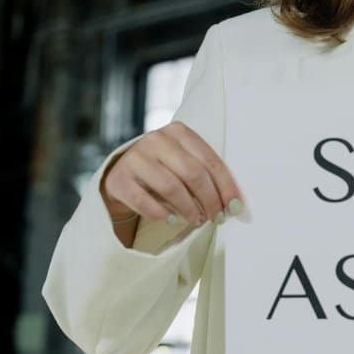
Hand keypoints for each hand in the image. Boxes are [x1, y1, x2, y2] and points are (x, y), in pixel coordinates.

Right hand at [100, 121, 244, 227]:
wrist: (122, 176)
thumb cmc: (163, 170)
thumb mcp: (184, 163)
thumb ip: (206, 175)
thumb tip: (234, 204)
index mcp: (178, 132)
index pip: (210, 160)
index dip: (226, 186)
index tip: (235, 207)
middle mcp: (156, 140)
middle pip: (193, 173)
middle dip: (209, 199)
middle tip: (216, 218)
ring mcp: (135, 158)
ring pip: (171, 187)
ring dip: (189, 209)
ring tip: (197, 221)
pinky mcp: (119, 179)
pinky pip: (145, 201)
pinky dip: (163, 214)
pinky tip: (173, 221)